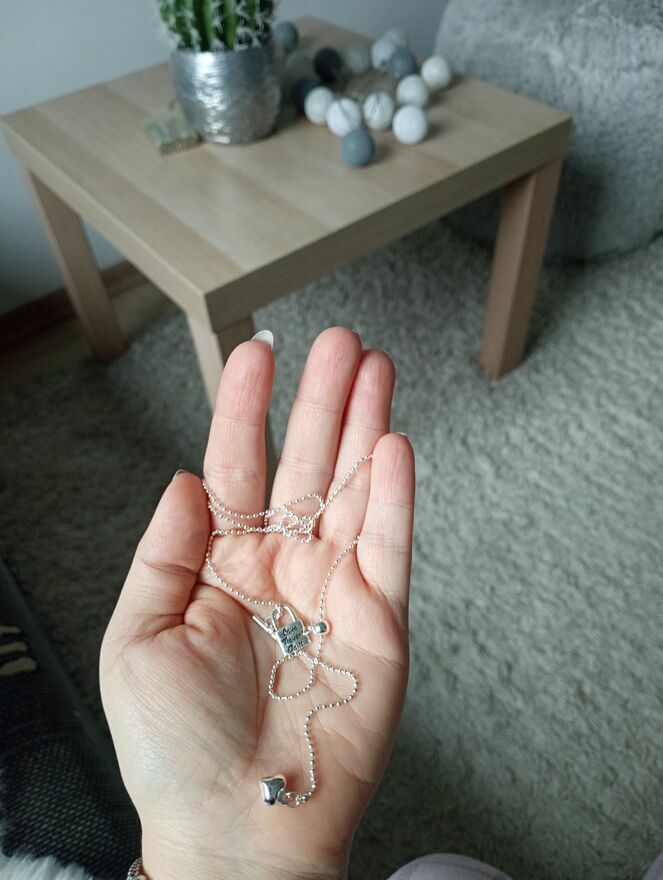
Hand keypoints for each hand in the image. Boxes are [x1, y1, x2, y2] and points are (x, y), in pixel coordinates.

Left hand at [100, 328, 414, 879]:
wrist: (237, 829)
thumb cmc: (175, 749)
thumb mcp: (138, 640)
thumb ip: (163, 552)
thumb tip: (185, 479)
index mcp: (221, 564)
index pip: (237, 465)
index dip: (247, 406)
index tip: (257, 350)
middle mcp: (281, 565)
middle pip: (304, 463)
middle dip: (322, 399)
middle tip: (339, 341)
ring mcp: (333, 589)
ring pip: (352, 489)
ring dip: (364, 427)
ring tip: (374, 367)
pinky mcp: (380, 622)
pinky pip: (388, 546)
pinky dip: (393, 496)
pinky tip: (394, 445)